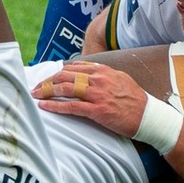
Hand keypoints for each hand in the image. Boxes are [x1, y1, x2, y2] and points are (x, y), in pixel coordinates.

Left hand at [34, 60, 150, 137]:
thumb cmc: (134, 99)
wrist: (147, 115)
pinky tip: (45, 106)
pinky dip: (55, 106)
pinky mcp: (97, 110)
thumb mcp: (120, 79)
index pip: (74, 67)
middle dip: (47, 80)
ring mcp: (97, 94)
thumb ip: (103, 74)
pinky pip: (71, 106)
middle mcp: (98, 79)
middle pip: (65, 75)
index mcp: (103, 71)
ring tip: (35, 94)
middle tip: (36, 87)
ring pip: (66, 88)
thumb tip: (87, 71)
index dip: (57, 72)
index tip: (48, 78)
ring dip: (47, 91)